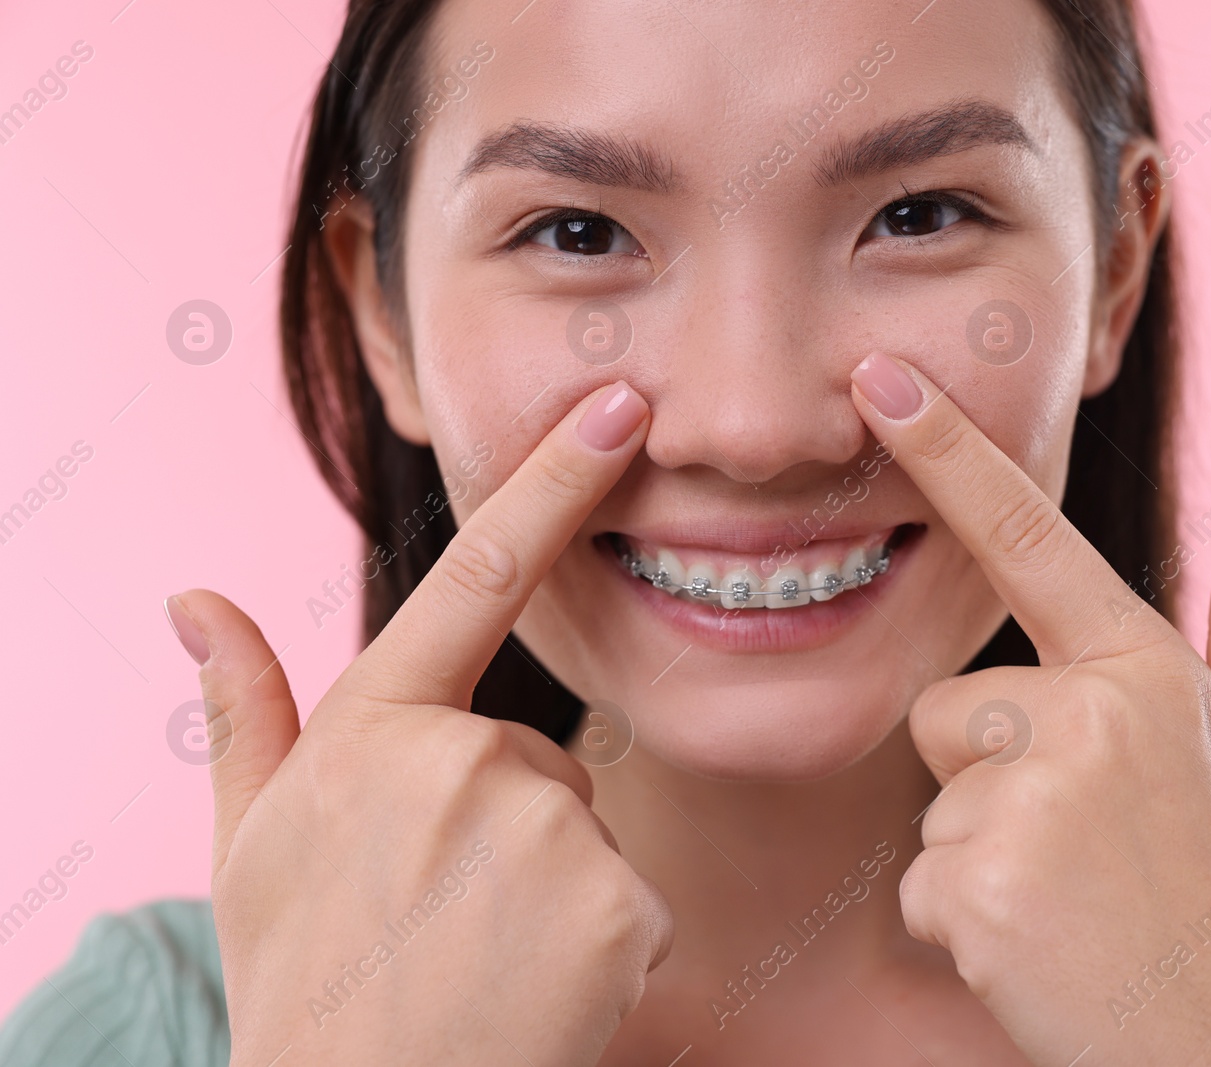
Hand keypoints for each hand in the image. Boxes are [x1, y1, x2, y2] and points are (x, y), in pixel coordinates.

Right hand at [166, 382, 670, 1066]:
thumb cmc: (304, 978)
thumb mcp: (253, 844)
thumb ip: (246, 710)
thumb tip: (196, 599)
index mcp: (372, 729)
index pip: (475, 576)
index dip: (555, 482)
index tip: (620, 408)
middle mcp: (461, 758)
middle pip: (536, 750)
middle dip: (508, 817)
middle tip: (443, 911)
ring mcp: (542, 829)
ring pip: (581, 824)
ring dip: (550, 879)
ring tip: (482, 954)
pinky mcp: (615, 901)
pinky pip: (628, 894)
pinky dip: (598, 940)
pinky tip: (537, 987)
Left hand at [851, 354, 1210, 1065]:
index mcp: (1149, 675)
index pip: (1031, 540)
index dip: (949, 453)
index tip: (879, 377)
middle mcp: (1088, 717)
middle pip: (949, 709)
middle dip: (991, 777)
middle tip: (1085, 854)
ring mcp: (1030, 801)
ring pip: (936, 799)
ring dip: (982, 856)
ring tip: (1073, 905)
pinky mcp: (977, 886)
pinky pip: (922, 881)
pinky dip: (967, 924)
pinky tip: (1042, 952)